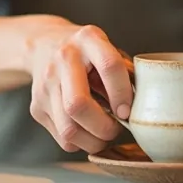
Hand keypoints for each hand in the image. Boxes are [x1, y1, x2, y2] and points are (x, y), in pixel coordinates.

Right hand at [28, 19, 132, 153]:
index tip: (128, 112)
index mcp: (88, 39)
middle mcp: (63, 59)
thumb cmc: (87, 52)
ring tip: (104, 135)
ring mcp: (45, 84)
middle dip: (103, 127)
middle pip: (78, 105)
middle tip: (116, 129)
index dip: (123, 93)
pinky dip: (80, 143)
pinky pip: (62, 138)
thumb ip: (127, 72)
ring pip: (68, 129)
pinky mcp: (36, 107)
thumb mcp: (108, 49)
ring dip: (93, 141)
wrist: (43, 44)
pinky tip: (88, 132)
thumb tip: (145, 106)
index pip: (110, 66)